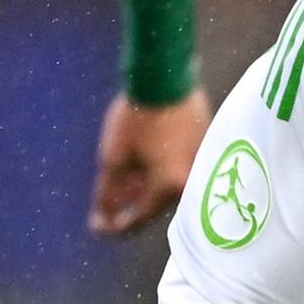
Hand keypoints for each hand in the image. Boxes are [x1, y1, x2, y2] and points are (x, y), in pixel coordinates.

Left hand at [89, 89, 211, 235]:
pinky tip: (144, 161)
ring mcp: (202, 165)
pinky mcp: (206, 149)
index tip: (98, 226)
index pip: (139, 219)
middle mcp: (191, 182)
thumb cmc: (137, 116)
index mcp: (169, 187)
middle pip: (156, 205)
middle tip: (107, 201)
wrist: (165, 76)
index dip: (114, 226)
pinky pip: (181, 171)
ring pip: (169, 188)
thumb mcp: (113, 157)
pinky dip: (161, 172)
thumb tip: (101, 218)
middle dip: (130, 204)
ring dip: (146, 188)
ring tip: (124, 177)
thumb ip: (107, 193)